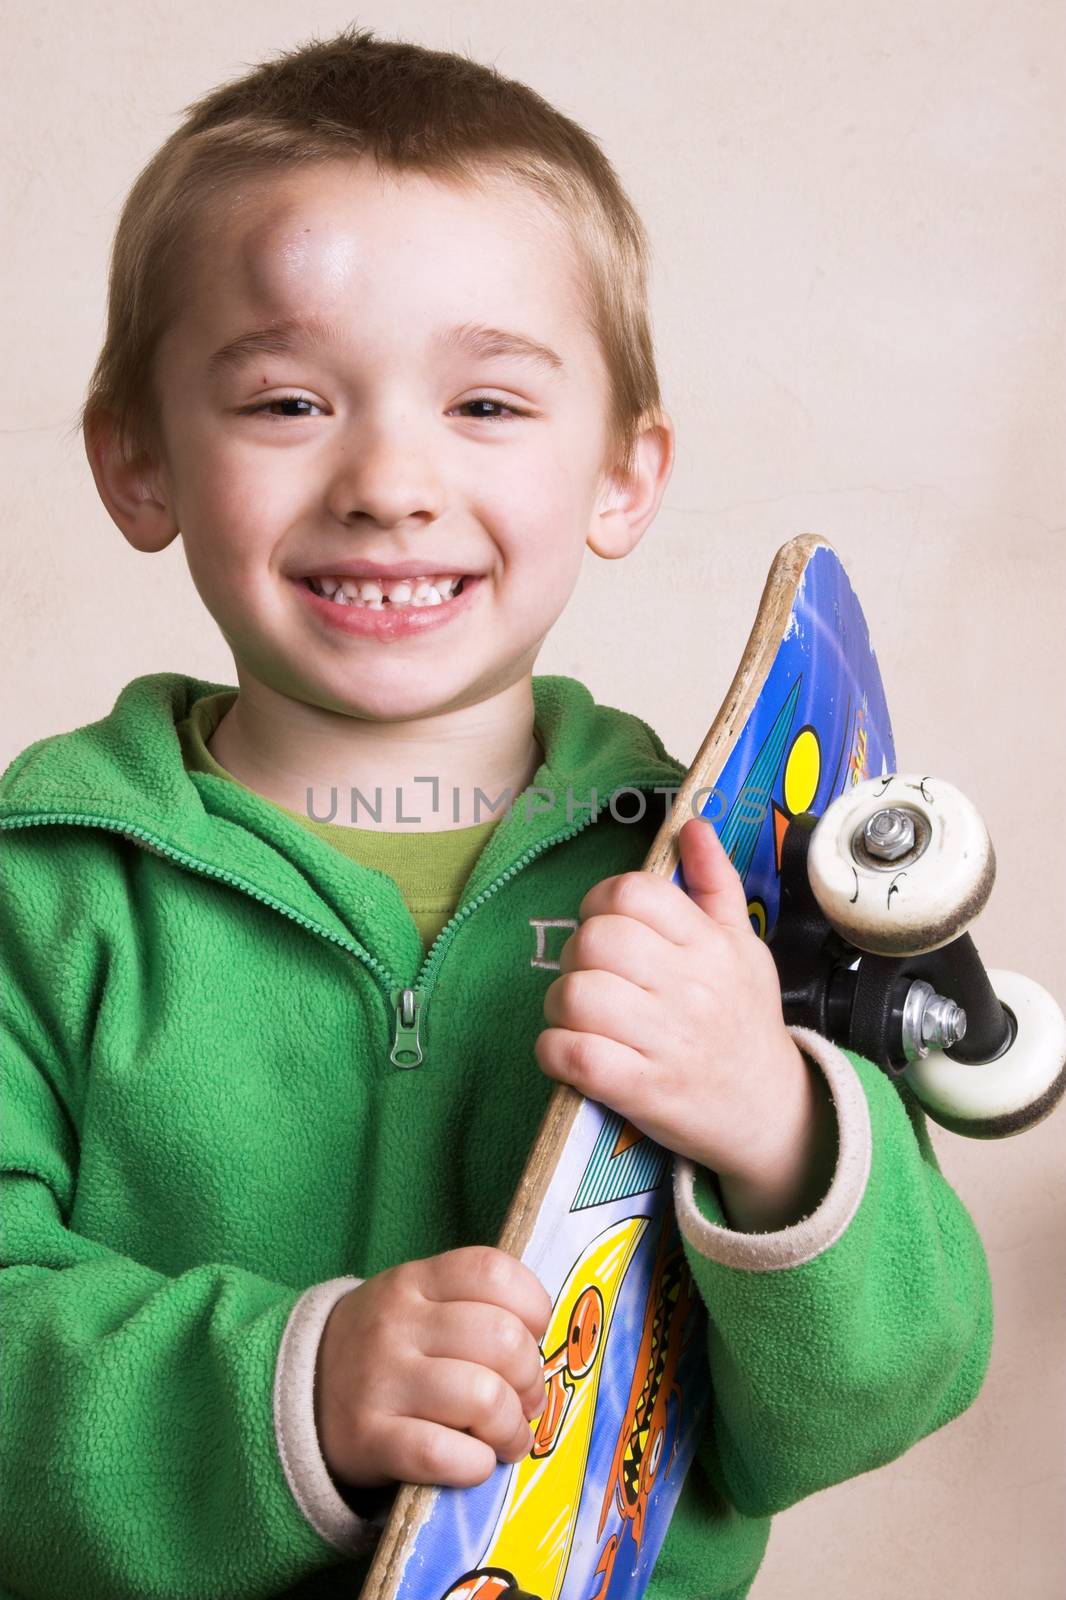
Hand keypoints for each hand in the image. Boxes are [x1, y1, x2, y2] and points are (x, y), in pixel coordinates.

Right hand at [314, 1247, 551, 1490]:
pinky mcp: (369, 1439)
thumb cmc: (386, 1347)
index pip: (492, 1271)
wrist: (299, 1390)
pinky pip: (443, 1453)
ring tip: (508, 1437)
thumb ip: (472, 1307)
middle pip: (501, 1338)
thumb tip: (541, 1348)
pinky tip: (476, 1462)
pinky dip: (476, 1465)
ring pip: (482, 1397)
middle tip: (527, 1400)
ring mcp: (381, 1380)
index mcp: (415, 1280)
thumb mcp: (416, 1302)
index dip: (533, 1305)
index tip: (534, 1335)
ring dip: (512, 1428)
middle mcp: (397, 1323)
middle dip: (531, 1377)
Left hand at [534, 816, 823, 1191]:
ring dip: (560, 1007)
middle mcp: (690, 987)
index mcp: (710, 945)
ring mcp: (667, 1040)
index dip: (598, 902)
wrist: (773, 1114)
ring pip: (576, 996)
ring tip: (577, 1018)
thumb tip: (692, 826)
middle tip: (589, 976)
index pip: (632, 894)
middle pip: (595, 940)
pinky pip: (576, 1056)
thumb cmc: (746, 1024)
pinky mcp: (644, 1090)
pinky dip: (555, 1051)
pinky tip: (569, 1053)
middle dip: (575, 956)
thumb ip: (715, 883)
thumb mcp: (744, 947)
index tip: (603, 927)